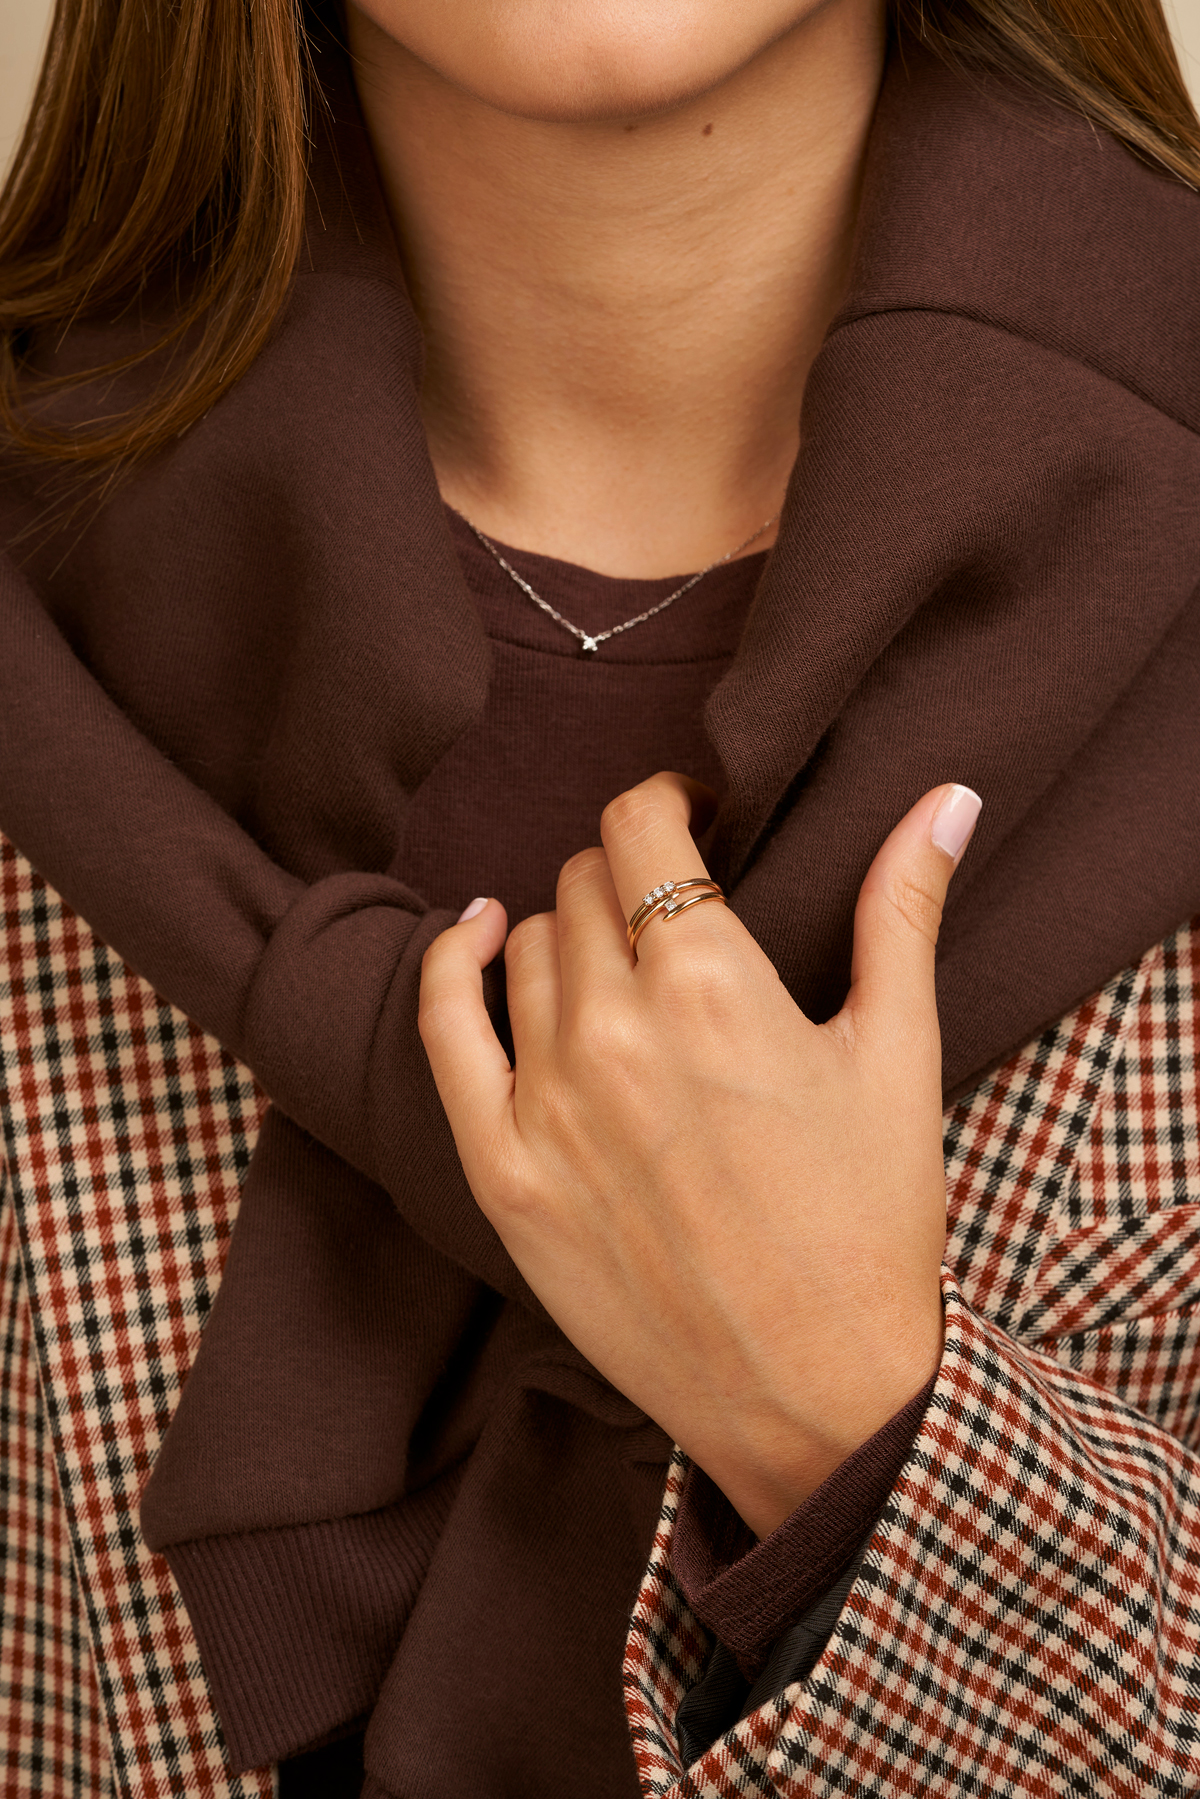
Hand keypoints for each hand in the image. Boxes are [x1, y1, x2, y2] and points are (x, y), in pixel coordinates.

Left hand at [418, 774, 980, 1536]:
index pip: (641, 828)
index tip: (696, 821)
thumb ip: (903, 910)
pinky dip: (453, 967)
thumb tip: (945, 797)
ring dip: (574, 934)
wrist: (817, 1392)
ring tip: (623, 964)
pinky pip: (443, 1030)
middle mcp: (615, 1031)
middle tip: (676, 913)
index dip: (668, 804)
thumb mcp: (899, 1055)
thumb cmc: (872, 1224)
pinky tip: (478, 937)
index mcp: (714, 986)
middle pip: (587, 885)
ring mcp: (547, 1104)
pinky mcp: (503, 1172)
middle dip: (634, 877)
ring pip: (528, 950)